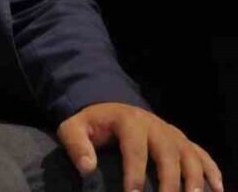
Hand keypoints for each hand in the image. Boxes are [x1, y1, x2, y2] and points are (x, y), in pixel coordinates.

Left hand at [57, 102, 222, 191]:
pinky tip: (218, 190)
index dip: (135, 173)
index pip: (135, 148)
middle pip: (168, 153)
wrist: (110, 109)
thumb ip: (76, 145)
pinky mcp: (183, 141)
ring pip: (190, 155)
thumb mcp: (74, 128)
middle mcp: (156, 125)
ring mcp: (172, 133)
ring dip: (195, 179)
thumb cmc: (92, 124)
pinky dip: (212, 171)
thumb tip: (87, 167)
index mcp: (129, 120)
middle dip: (169, 181)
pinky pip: (202, 155)